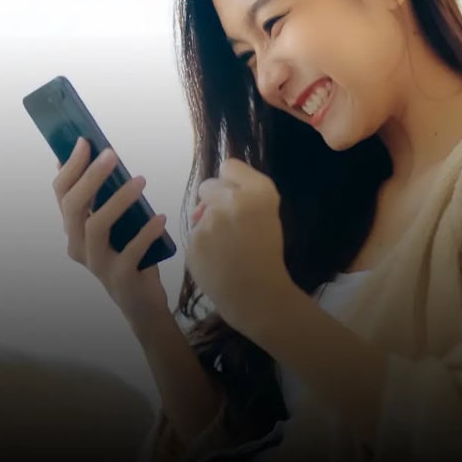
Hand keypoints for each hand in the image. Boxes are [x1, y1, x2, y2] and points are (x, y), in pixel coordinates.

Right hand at [53, 139, 169, 327]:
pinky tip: (160, 217)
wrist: (141, 302)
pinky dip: (146, 231)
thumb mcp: (114, 223)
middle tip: (111, 155)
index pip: (62, 194)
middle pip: (73, 207)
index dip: (71, 167)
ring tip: (140, 181)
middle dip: (90, 177)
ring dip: (117, 200)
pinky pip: (130, 251)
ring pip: (96, 227)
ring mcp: (97, 263)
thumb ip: (105, 198)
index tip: (85, 141)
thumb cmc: (128, 253)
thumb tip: (103, 157)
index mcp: (73, 229)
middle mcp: (78, 246)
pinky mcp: (120, 277)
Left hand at [186, 158, 294, 339]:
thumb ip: (245, 194)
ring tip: (226, 248)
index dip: (231, 182)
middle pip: (208, 186)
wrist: (257, 295)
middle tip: (228, 224)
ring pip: (200, 213)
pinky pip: (194, 234)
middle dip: (213, 201)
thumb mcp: (268, 214)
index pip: (229, 166)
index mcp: (259, 192)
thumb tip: (212, 192)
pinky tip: (216, 260)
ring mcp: (210, 221)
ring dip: (208, 225)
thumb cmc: (267, 254)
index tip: (237, 198)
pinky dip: (202, 245)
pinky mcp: (193, 241)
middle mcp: (232, 200)